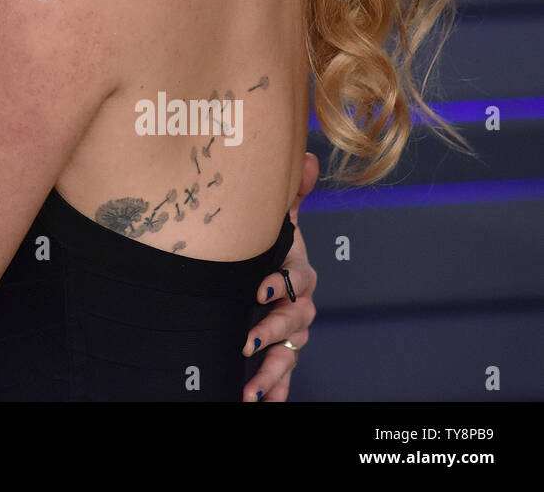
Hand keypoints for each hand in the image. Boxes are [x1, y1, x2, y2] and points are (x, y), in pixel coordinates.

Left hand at [242, 152, 318, 401]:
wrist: (271, 271)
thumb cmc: (275, 243)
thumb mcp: (279, 218)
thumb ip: (290, 192)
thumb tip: (309, 155)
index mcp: (296, 271)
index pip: (298, 278)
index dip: (282, 283)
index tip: (259, 288)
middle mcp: (300, 302)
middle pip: (295, 319)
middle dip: (273, 330)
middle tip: (247, 340)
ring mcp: (293, 328)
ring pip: (291, 351)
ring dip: (274, 370)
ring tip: (252, 386)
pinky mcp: (284, 349)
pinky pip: (286, 372)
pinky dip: (277, 388)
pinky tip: (262, 401)